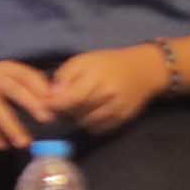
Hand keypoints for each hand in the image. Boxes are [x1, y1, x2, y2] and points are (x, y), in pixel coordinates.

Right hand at [0, 56, 62, 151]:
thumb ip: (26, 85)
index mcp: (6, 68)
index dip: (43, 90)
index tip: (57, 105)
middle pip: (13, 90)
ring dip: (10, 127)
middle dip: (31, 104)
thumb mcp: (4, 75)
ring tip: (23, 143)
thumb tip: (56, 98)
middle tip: (46, 119)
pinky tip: (0, 145)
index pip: (28, 77)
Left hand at [43, 46, 172, 134]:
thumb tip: (50, 96)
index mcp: (96, 77)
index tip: (47, 103)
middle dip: (65, 111)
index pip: (69, 99)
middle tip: (63, 104)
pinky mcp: (124, 118)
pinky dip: (90, 124)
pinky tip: (90, 113)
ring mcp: (118, 108)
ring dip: (77, 118)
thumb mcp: (83, 61)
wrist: (143, 70)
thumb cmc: (107, 64)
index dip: (54, 104)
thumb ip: (64, 76)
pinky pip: (99, 129)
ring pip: (87, 123)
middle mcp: (109, 94)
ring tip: (77, 107)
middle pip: (76, 112)